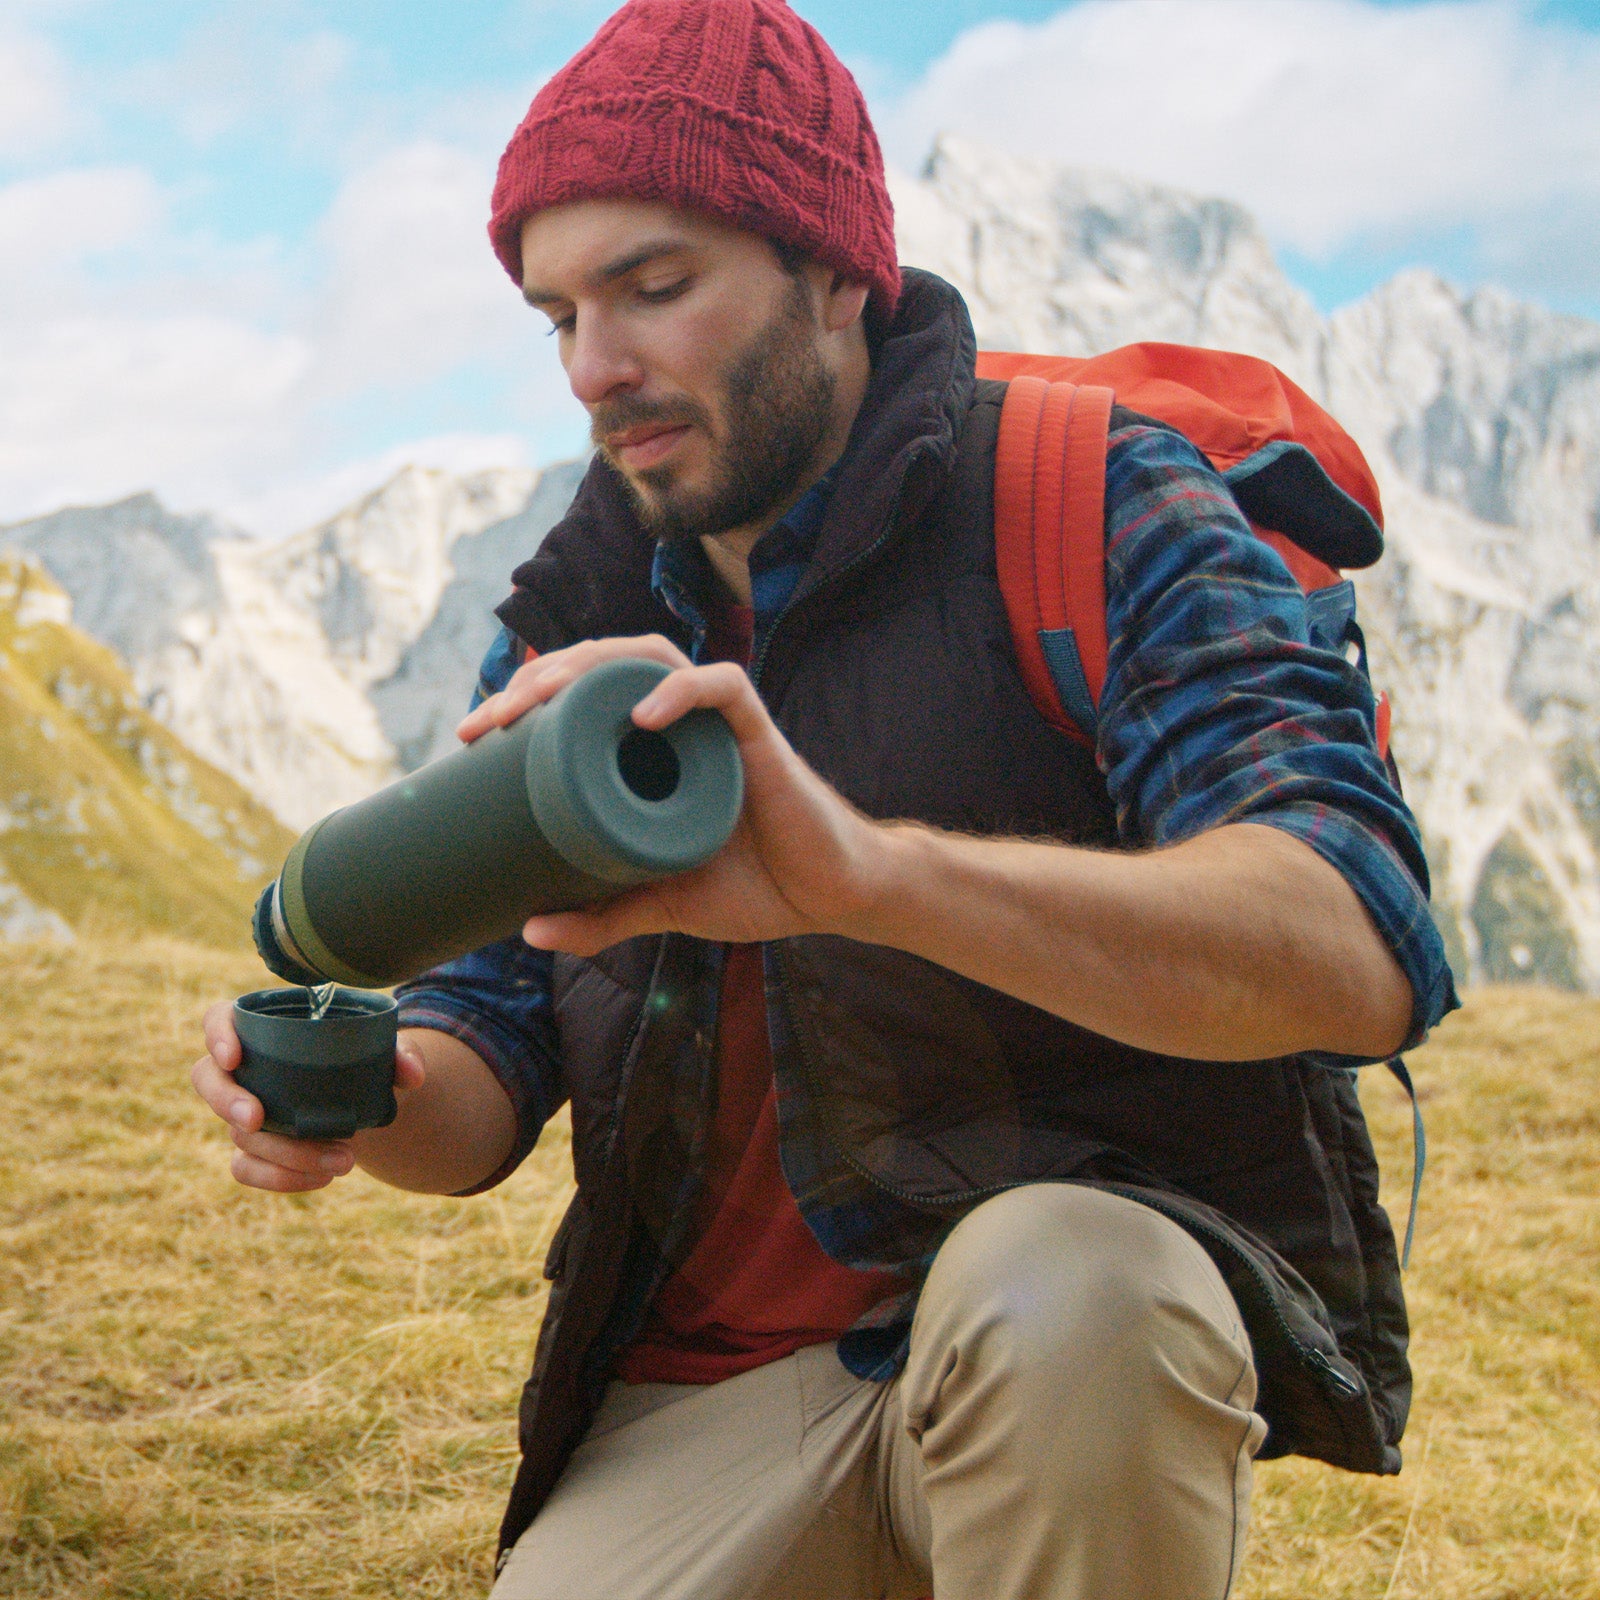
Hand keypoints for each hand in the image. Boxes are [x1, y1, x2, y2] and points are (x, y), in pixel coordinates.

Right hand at [190, 1000, 425, 1192]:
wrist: (364, 1099)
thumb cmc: (362, 1060)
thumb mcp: (385, 1052)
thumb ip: (400, 1054)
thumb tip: (413, 1074)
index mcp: (265, 1029)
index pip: (219, 1019)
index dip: (217, 1035)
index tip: (234, 1057)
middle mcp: (245, 1069)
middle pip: (207, 1079)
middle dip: (227, 1102)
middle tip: (258, 1118)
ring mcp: (243, 1111)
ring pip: (236, 1133)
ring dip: (282, 1151)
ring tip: (344, 1159)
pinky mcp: (253, 1148)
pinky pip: (246, 1168)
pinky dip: (280, 1179)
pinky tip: (322, 1179)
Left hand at [456, 635, 898, 955]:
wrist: (829, 899)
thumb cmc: (753, 886)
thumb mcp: (661, 903)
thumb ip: (601, 916)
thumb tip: (528, 932)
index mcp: (651, 746)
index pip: (580, 695)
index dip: (522, 700)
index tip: (471, 737)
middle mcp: (680, 720)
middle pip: (601, 664)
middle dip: (535, 680)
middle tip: (485, 723)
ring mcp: (719, 722)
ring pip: (650, 656)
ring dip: (588, 668)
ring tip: (538, 702)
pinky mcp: (760, 735)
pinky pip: (723, 688)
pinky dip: (681, 693)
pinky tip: (640, 715)